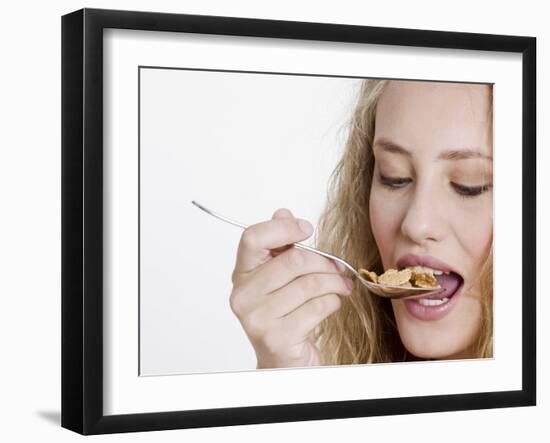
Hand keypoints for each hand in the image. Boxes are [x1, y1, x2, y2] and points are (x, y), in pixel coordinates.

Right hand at [229, 208, 353, 367]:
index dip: (283, 228)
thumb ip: (280, 246)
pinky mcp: (277, 337)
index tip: (307, 228)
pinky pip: (318, 307)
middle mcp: (243, 295)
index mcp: (241, 275)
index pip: (252, 238)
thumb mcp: (280, 279)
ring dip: (334, 283)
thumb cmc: (285, 316)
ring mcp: (257, 318)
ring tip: (341, 286)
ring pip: (310, 283)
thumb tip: (283, 212)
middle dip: (324, 262)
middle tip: (338, 267)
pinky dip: (333, 302)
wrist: (284, 362)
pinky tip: (333, 303)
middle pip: (292, 260)